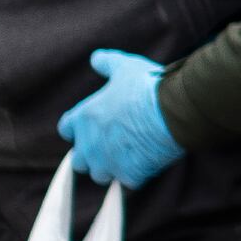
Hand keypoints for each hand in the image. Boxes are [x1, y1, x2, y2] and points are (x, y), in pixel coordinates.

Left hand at [62, 49, 182, 187]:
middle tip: (112, 144)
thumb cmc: (146, 87)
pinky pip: (128, 181)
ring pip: (101, 175)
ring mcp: (108, 163)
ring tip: (130, 155)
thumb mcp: (124, 67)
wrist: (173, 110)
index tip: (93, 126)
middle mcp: (89, 145)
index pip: (66, 130)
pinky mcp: (129, 176)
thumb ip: (106, 63)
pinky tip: (148, 161)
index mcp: (83, 118)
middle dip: (93, 155)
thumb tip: (96, 58)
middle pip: (80, 161)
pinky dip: (136, 174)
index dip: (78, 129)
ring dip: (112, 168)